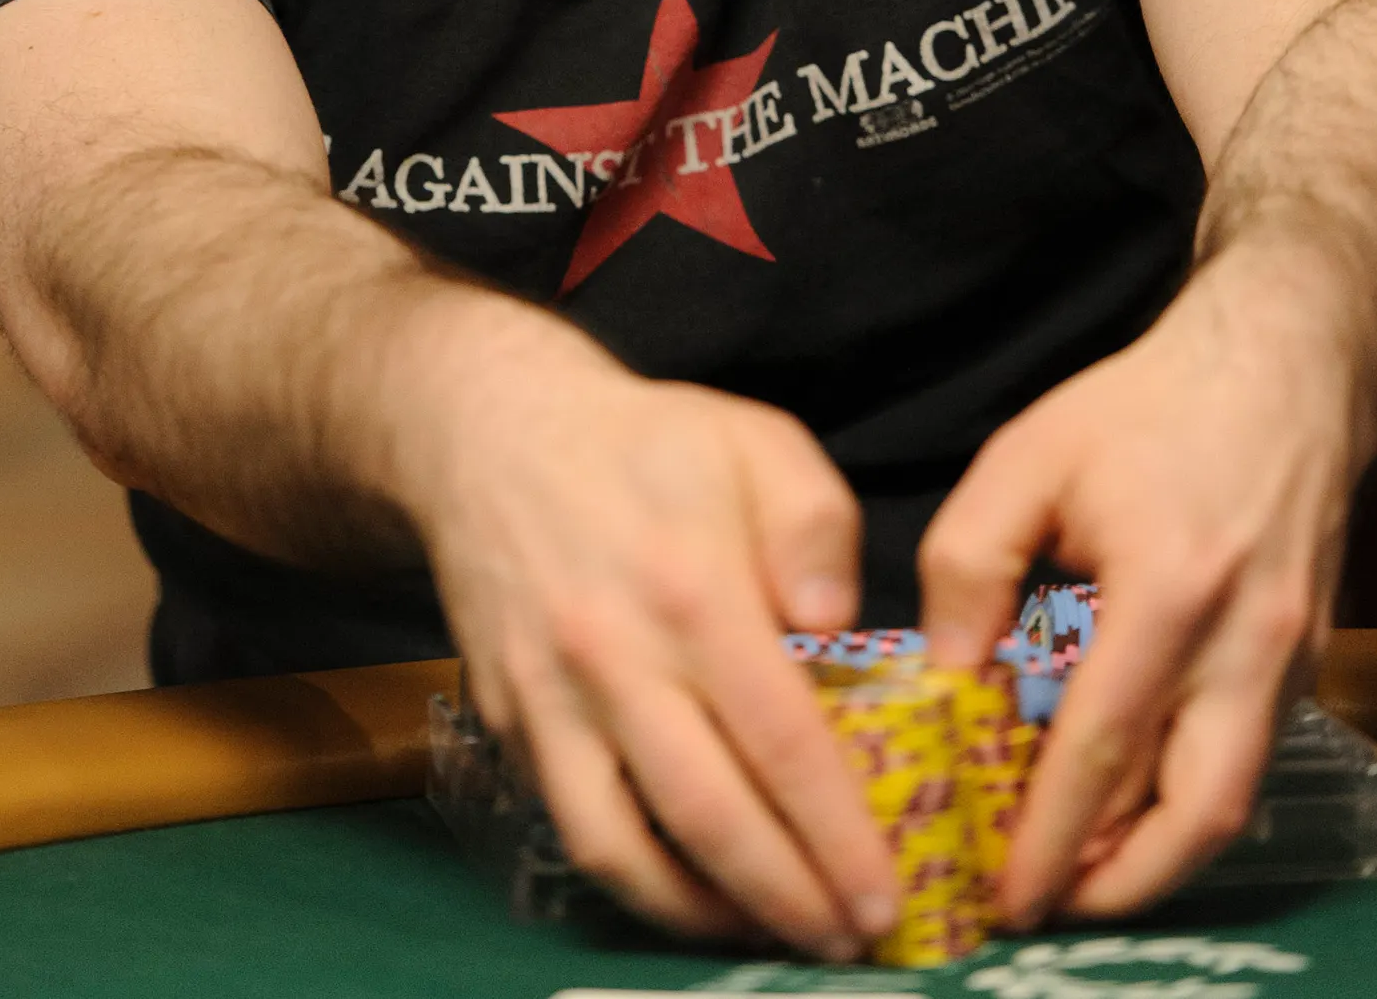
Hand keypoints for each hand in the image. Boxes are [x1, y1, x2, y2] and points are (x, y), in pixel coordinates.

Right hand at [384, 284, 900, 954]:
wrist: (491, 434)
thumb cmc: (644, 443)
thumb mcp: (755, 440)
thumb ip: (815, 525)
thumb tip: (838, 629)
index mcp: (690, 586)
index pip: (780, 739)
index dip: (839, 832)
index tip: (886, 892)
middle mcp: (612, 655)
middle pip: (709, 814)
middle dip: (789, 898)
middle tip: (851, 941)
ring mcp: (549, 698)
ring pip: (623, 846)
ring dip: (705, 914)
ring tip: (773, 933)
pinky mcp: (505, 722)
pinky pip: (572, 826)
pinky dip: (634, 879)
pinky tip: (692, 889)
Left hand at [917, 248, 1355, 924]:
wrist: (1277, 369)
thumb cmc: (1145, 408)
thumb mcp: (1028, 458)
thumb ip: (971, 565)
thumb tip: (947, 676)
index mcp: (1168, 587)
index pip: (1103, 745)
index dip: (1051, 833)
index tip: (1004, 890)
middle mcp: (1244, 638)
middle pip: (1195, 809)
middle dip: (1118, 878)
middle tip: (1045, 902)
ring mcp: (1288, 656)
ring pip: (1232, 797)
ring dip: (1159, 851)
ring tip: (1082, 866)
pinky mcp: (1304, 658)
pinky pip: (1249, 755)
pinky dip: (1190, 795)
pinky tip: (1132, 793)